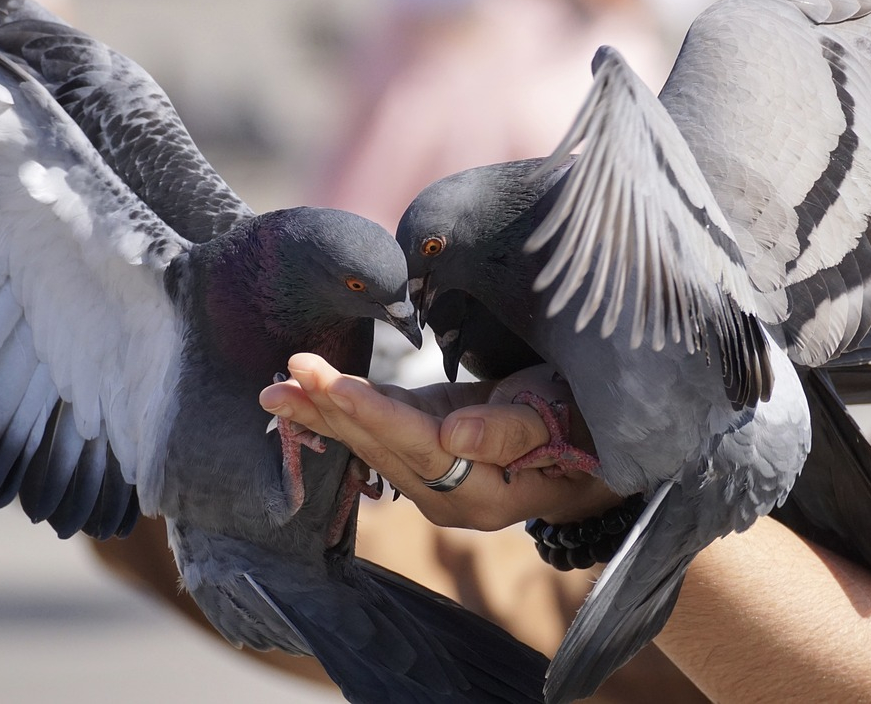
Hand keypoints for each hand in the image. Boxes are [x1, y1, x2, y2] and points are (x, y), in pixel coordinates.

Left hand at [259, 353, 619, 528]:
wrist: (592, 443)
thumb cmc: (584, 426)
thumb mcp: (558, 419)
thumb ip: (508, 432)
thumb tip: (453, 438)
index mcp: (482, 494)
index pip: (417, 448)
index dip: (372, 414)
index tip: (328, 385)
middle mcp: (447, 496)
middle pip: (382, 448)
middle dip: (332, 409)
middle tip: (287, 373)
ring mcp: (432, 478)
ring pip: (370, 443)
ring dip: (322, 413)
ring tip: (278, 388)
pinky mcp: (425, 451)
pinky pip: (377, 433)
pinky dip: (339, 413)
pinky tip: (303, 397)